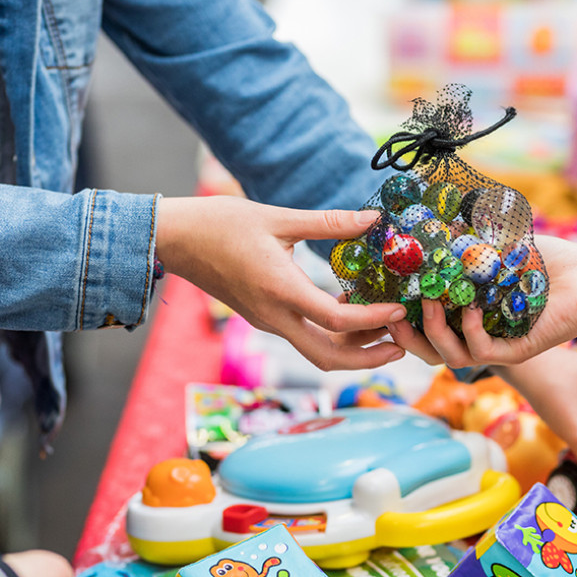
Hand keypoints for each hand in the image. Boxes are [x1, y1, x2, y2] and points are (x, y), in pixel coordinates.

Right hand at [156, 197, 404, 370]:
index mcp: (280, 290)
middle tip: (403, 346)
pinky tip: (352, 308)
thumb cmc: (220, 224)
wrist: (174, 240)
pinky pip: (304, 337)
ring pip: (317, 352)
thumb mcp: (278, 217)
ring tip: (386, 331)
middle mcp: (274, 316)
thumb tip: (373, 217)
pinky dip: (333, 333)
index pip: (336, 319)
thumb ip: (329, 222)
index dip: (373, 320)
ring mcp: (267, 321)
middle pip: (328, 357)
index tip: (399, 310)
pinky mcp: (263, 318)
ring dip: (353, 349)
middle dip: (369, 358)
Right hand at [388, 235, 576, 366]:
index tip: (383, 300)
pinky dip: (472, 332)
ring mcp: (497, 347)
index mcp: (468, 316)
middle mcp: (479, 335)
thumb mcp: (493, 245)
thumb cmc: (543, 260)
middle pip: (430, 352)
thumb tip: (427, 223)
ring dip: (435, 333)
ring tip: (431, 303)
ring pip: (451, 358)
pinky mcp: (517, 351)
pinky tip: (472, 308)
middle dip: (406, 338)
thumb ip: (461, 241)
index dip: (401, 319)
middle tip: (392, 318)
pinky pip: (484, 351)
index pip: (426, 326)